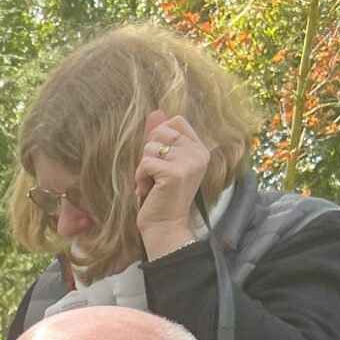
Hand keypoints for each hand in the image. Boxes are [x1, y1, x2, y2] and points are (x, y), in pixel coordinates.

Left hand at [132, 110, 211, 259]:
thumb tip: (155, 111)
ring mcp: (189, 162)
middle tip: (153, 174)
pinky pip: (146, 162)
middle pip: (162, 130)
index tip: (158, 158)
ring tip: (151, 184)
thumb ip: (160, 137)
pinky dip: (140, 177)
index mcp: (199, 149)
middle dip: (149, 152)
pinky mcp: (175, 173)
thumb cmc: (161, 196)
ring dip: (143, 167)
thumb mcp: (162, 163)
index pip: (177, 121)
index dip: (160, 134)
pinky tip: (147, 190)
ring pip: (151, 147)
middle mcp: (198, 153)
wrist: (165, 227)